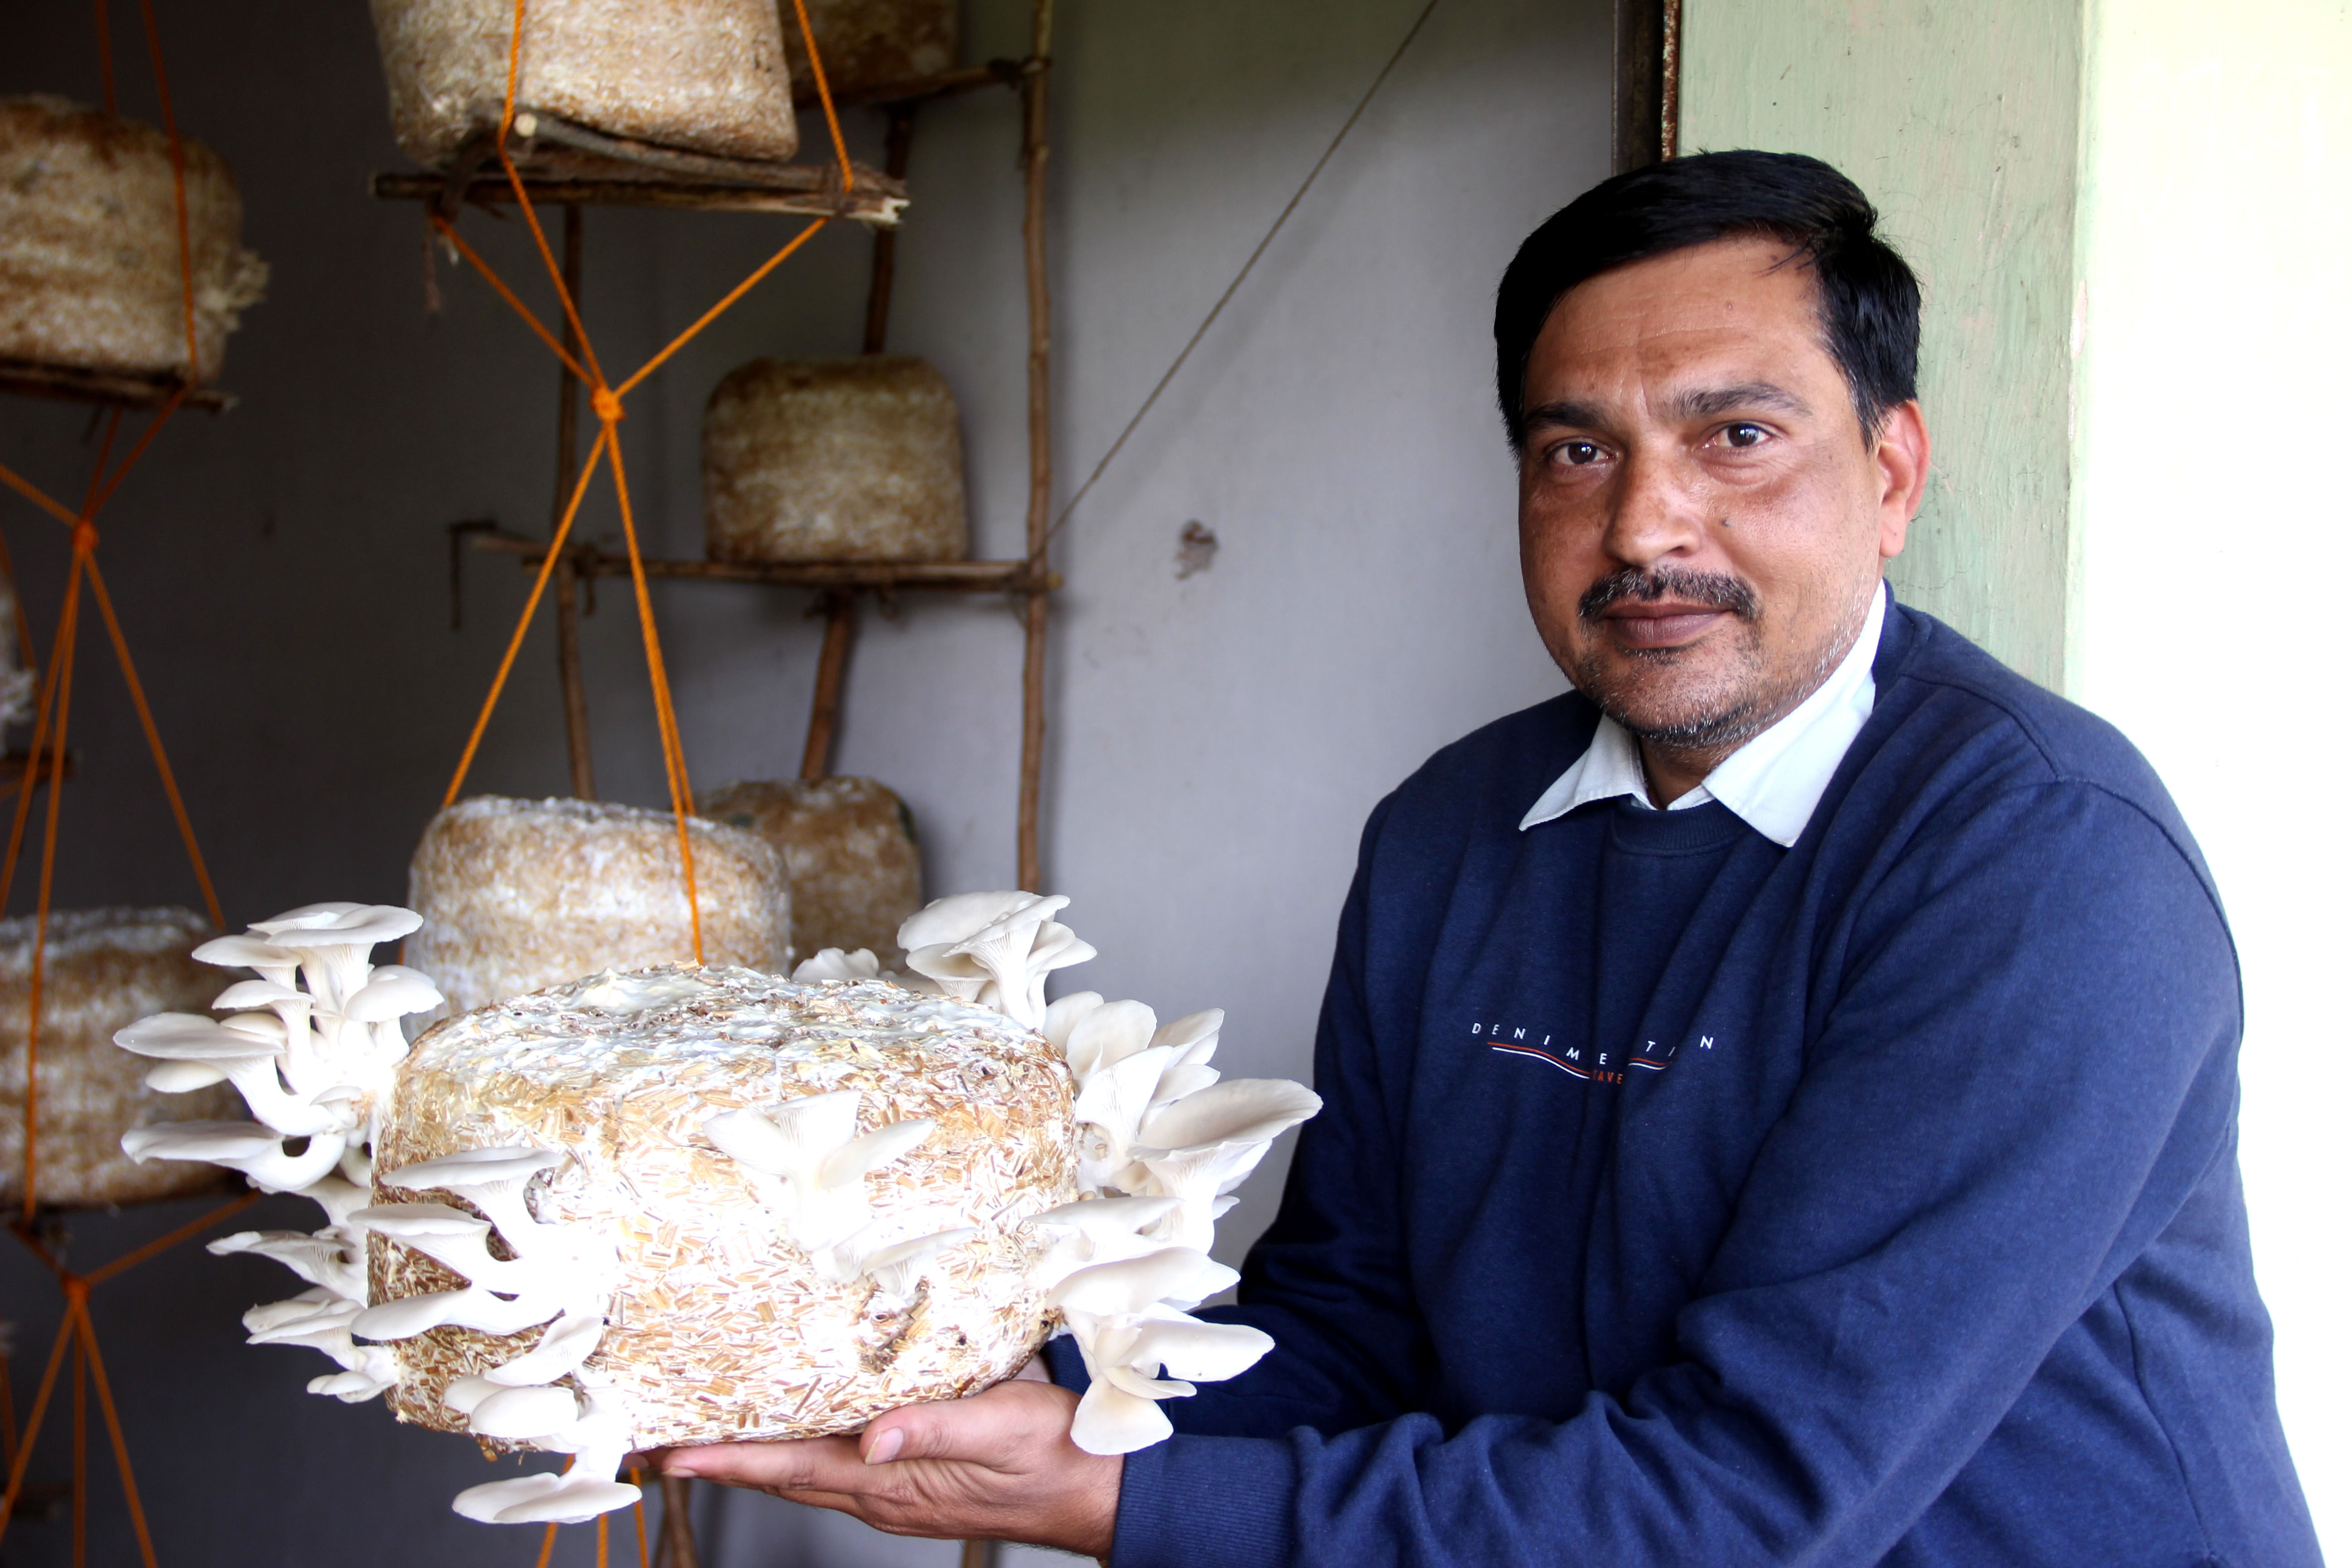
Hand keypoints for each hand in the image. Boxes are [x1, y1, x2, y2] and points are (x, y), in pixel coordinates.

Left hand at [642, 1373, 1119, 1558]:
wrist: (1099, 1491)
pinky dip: (803, 1450)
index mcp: (894, 1484)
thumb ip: (935, 1429)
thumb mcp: (1001, 1430)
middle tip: (665, 1444)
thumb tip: (874, 1435)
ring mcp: (898, 1494)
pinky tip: (800, 1427)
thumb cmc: (1058, 1455)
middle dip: (722, 1460)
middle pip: (783, 1477)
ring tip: (710, 1435)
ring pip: (808, 1475)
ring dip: (756, 1457)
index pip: (791, 1469)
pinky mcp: (915, 1484)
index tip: (673, 1454)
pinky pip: (840, 1469)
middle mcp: (885, 1495)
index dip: (728, 1459)